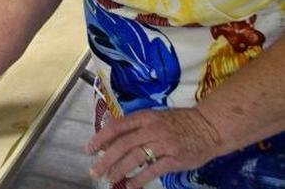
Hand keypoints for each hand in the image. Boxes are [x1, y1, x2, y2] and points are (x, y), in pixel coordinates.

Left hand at [86, 107, 223, 187]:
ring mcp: (164, 144)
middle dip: (105, 159)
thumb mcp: (155, 118)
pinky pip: (153, 171)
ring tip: (110, 179)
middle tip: (95, 171)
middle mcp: (152, 129)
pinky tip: (130, 186)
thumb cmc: (180, 122)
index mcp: (144, 117)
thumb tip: (111, 140)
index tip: (89, 149)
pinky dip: (139, 179)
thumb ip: (135, 127)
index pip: (116, 127)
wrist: (210, 127)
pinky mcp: (175, 159)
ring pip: (135, 158)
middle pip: (122, 145)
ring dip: (119, 170)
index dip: (100, 138)